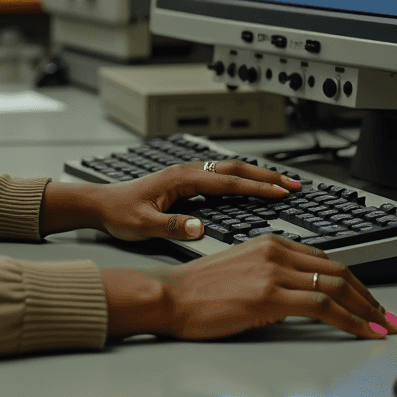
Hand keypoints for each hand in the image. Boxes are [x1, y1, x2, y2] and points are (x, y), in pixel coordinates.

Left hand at [89, 160, 301, 241]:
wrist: (100, 204)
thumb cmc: (119, 213)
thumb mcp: (143, 226)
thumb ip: (171, 227)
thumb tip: (199, 227)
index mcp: (181, 178)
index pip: (227, 181)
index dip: (257, 187)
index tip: (282, 192)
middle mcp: (186, 172)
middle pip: (234, 169)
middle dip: (266, 176)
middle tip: (295, 184)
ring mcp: (186, 175)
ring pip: (229, 171)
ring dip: (257, 176)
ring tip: (282, 184)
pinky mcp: (185, 182)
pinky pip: (221, 177)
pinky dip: (242, 180)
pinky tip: (252, 188)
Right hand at [102, 234, 396, 340]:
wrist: (173, 296)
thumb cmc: (200, 290)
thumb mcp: (242, 270)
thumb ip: (271, 274)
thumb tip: (297, 295)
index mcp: (268, 242)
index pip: (323, 259)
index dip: (352, 280)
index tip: (367, 298)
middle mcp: (274, 251)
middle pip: (336, 269)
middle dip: (367, 294)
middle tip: (386, 313)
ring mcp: (274, 272)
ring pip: (335, 286)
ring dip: (366, 308)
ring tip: (382, 325)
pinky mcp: (270, 295)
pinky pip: (323, 306)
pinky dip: (351, 320)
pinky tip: (363, 330)